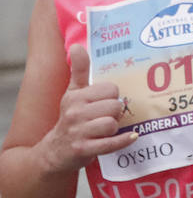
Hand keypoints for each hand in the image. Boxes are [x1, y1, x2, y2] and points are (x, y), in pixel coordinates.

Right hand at [40, 43, 138, 173]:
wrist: (54, 152)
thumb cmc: (70, 118)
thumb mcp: (73, 93)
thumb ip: (79, 70)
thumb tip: (77, 46)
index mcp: (76, 97)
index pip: (111, 89)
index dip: (113, 97)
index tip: (105, 102)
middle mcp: (75, 113)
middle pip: (115, 106)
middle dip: (116, 112)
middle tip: (107, 117)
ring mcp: (78, 132)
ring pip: (112, 124)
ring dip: (115, 128)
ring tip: (106, 130)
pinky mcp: (83, 150)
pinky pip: (111, 143)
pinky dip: (123, 140)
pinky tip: (132, 136)